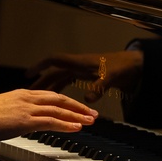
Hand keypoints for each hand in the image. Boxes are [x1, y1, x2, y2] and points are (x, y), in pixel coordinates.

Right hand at [0, 89, 97, 140]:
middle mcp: (27, 97)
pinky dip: (66, 124)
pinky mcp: (25, 120)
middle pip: (59, 99)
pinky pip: (51, 121)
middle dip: (77, 106)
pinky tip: (76, 127)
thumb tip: (24, 120)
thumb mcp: (4, 110)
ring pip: (58, 109)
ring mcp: (27, 108)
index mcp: (22, 94)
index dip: (67, 102)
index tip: (78, 108)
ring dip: (77, 116)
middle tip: (92, 113)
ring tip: (90, 121)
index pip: (51, 95)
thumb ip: (17, 112)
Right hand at [26, 50, 141, 101]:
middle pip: (53, 72)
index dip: (40, 65)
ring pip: (59, 79)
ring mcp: (81, 71)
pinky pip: (68, 82)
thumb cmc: (122, 67)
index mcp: (79, 63)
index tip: (29, 73)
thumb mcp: (111, 77)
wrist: (134, 66)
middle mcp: (77, 66)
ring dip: (49, 87)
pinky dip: (60, 90)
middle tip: (27, 91)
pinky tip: (55, 100)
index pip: (55, 60)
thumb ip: (99, 87)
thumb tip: (88, 100)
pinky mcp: (85, 77)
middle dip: (40, 80)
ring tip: (37, 97)